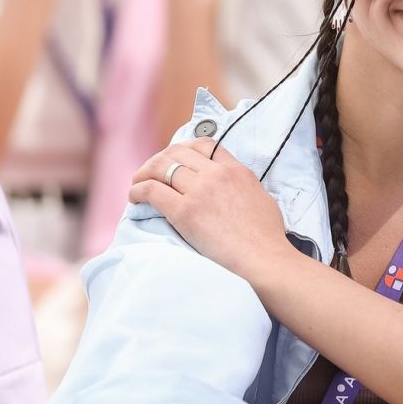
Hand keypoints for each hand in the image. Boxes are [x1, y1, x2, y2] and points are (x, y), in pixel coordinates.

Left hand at [130, 138, 288, 282]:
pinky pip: (151, 190)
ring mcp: (200, 191)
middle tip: (150, 173)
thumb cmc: (266, 237)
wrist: (263, 258)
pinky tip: (135, 198)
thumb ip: (243, 187)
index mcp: (236, 170)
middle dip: (159, 159)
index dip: (184, 150)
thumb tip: (232, 189)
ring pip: (160, 167)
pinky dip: (138, 190)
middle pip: (177, 152)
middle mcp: (216, 174)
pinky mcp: (184, 211)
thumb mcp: (261, 198)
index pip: (204, 145)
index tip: (175, 161)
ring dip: (144, 174)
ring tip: (138, 184)